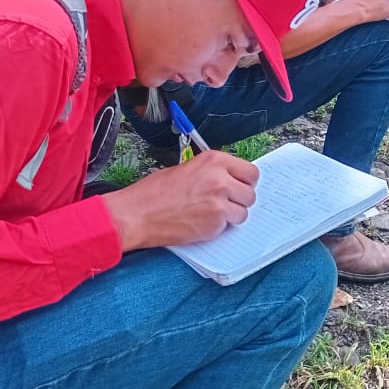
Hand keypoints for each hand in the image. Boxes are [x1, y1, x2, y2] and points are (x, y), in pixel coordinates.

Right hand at [101, 150, 259, 250]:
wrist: (137, 214)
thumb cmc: (155, 193)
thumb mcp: (187, 169)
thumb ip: (212, 173)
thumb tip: (231, 180)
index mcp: (214, 160)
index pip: (250, 172)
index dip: (244, 182)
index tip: (238, 187)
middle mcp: (220, 178)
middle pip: (250, 192)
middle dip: (239, 200)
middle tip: (223, 204)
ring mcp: (219, 201)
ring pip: (244, 211)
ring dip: (232, 215)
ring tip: (210, 214)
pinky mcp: (215, 222)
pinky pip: (231, 226)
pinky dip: (220, 227)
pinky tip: (202, 223)